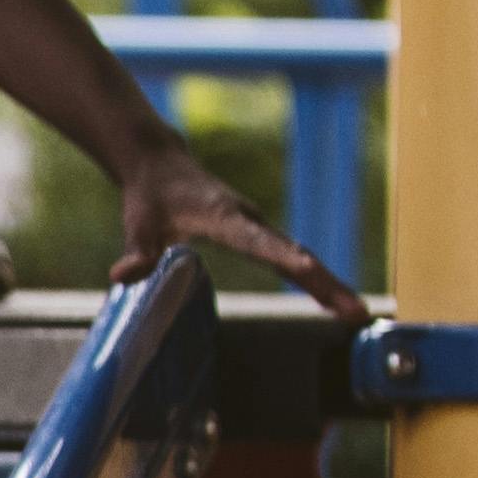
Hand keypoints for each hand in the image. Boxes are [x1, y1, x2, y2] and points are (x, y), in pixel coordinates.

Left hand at [115, 142, 365, 320]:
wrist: (161, 164)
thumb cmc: (149, 197)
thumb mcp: (137, 224)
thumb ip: (135, 253)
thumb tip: (120, 278)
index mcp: (224, 219)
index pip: (257, 243)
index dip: (283, 258)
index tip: (311, 271)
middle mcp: (250, 221)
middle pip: (293, 255)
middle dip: (325, 283)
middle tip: (356, 312)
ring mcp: (259, 227)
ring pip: (300, 257)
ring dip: (329, 284)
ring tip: (356, 313)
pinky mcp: (260, 233)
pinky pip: (293, 258)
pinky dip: (316, 278)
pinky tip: (334, 300)